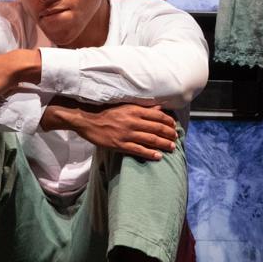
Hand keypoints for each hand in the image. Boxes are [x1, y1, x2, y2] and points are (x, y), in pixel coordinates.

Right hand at [45, 101, 178, 159]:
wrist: (86, 118)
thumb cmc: (105, 111)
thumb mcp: (125, 105)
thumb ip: (142, 107)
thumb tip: (159, 108)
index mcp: (134, 110)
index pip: (158, 115)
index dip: (169, 121)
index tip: (174, 125)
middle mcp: (132, 121)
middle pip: (157, 128)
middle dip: (169, 133)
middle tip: (176, 138)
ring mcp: (126, 134)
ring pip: (150, 139)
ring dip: (164, 144)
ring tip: (172, 147)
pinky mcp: (119, 144)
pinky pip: (138, 150)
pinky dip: (150, 153)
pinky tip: (158, 156)